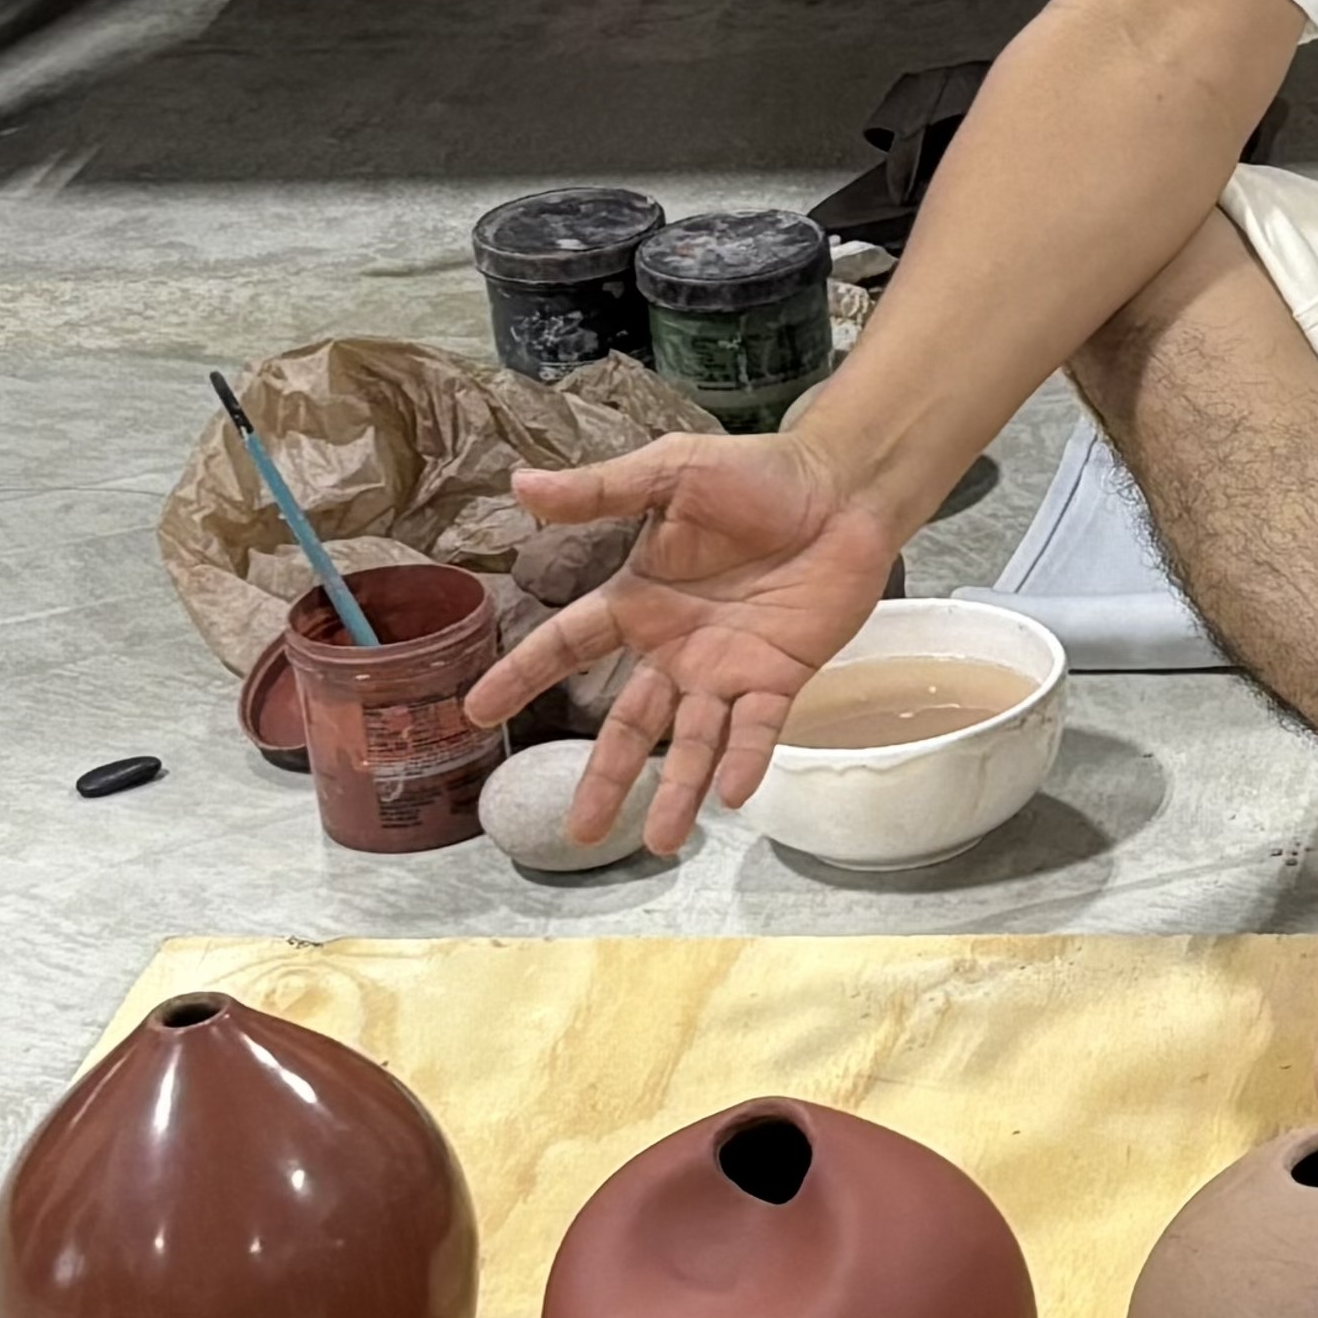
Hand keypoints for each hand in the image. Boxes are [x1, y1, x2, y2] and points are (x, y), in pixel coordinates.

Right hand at [464, 430, 908, 854]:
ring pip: (693, 742)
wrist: (841, 487)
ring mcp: (728, 669)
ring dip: (677, 792)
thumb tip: (520, 483)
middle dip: (605, 777)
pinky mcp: (781, 677)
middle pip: (629, 724)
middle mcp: (676, 648)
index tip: (477, 712)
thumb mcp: (669, 473)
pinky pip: (759, 728)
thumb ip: (600, 491)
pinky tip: (729, 796)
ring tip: (662, 844)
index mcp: (639, 601)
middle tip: (578, 834)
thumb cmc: (756, 475)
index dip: (522, 674)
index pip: (567, 645)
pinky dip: (745, 761)